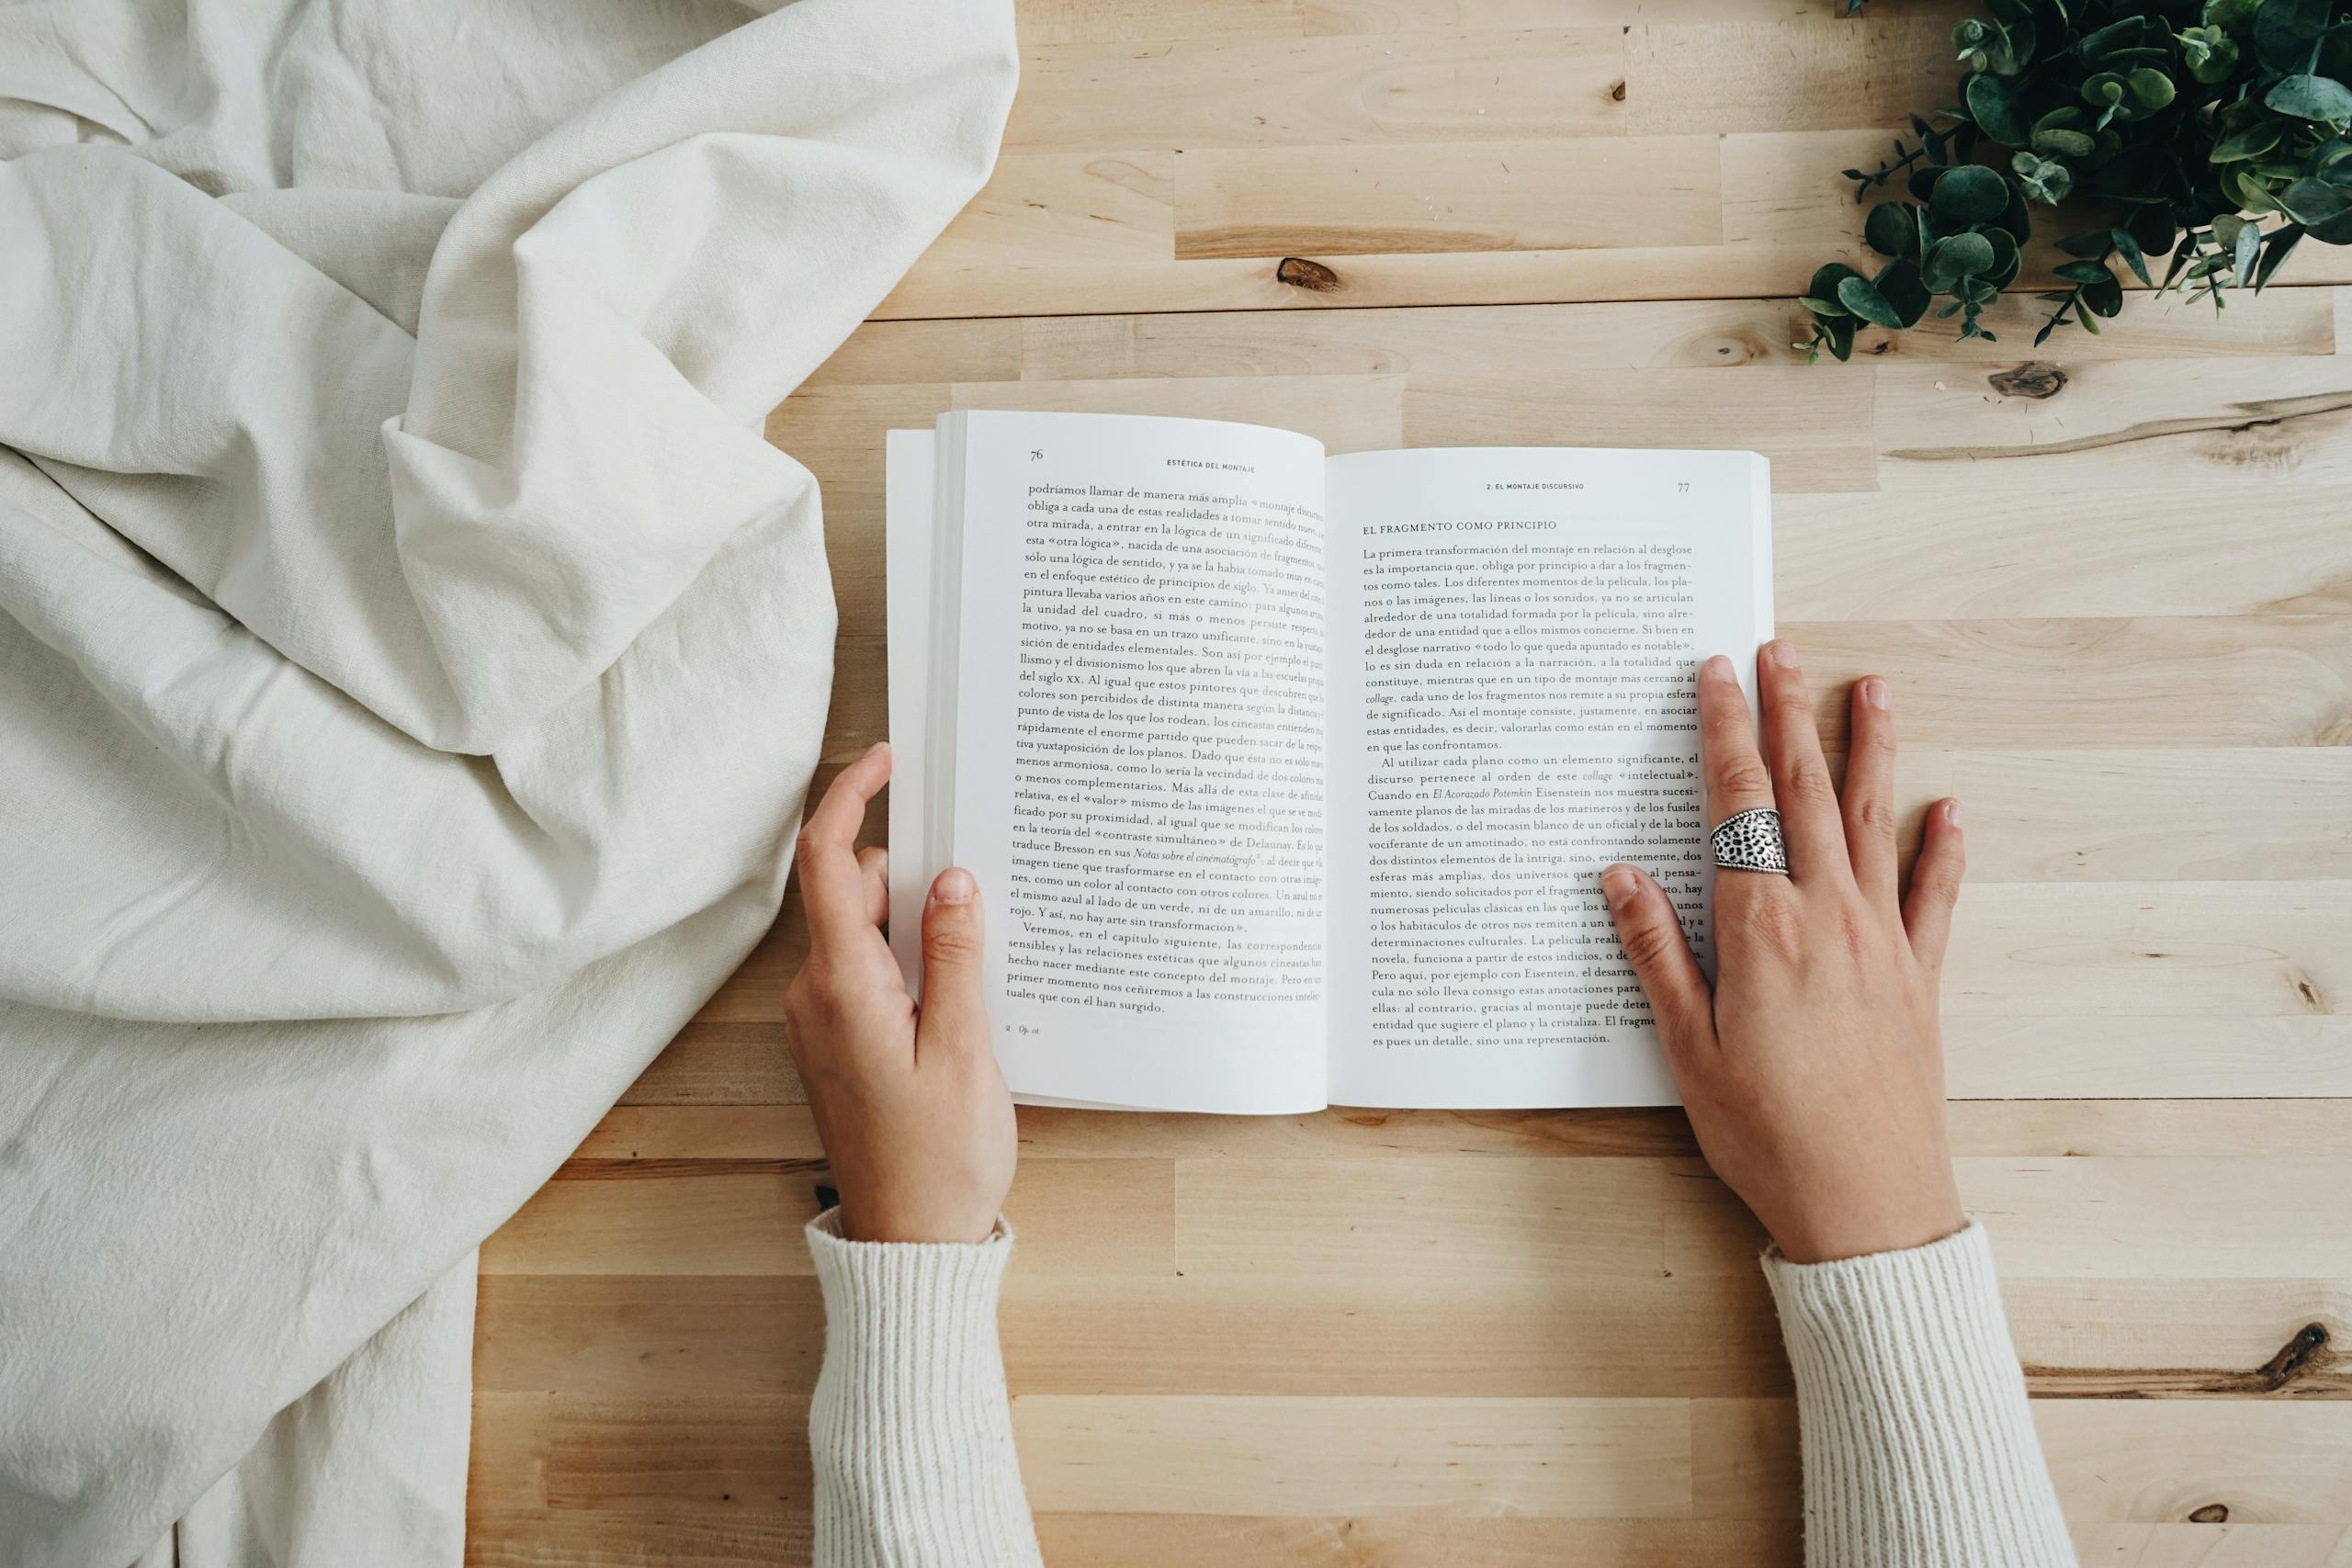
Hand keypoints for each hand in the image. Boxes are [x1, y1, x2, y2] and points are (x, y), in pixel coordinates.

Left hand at [782, 742, 1016, 1243]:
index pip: (828, 862)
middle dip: (914, 875)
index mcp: (841, 987)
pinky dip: (908, 961)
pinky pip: (867, 973)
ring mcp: (820, 1021)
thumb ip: (956, 956)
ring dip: (915, 924)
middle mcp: (815, 996)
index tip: (886, 759)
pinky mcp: (837, 1044)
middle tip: (983, 885)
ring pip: (863, 932)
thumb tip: (952, 880)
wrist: (911, 1244)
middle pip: (853, 891)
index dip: (850, 796)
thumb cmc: (940, 1160)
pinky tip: (959, 991)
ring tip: (982, 957)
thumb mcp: (965, 1049)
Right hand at [1602, 644, 1967, 1264]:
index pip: (1737, 806)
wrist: (1868, 1204)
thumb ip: (1657, 953)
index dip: (1723, 733)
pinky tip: (1950, 808)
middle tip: (1781, 650)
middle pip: (1805, 793)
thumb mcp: (1687, 1050)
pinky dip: (1945, 847)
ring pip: (1874, 823)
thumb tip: (1621, 876)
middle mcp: (1827, 918)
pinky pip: (1935, 896)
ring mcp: (1882, 943)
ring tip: (1871, 689)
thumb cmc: (1766, 1136)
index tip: (1715, 675)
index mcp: (1761, 930)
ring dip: (1870, 750)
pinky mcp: (1920, 979)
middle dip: (1788, 714)